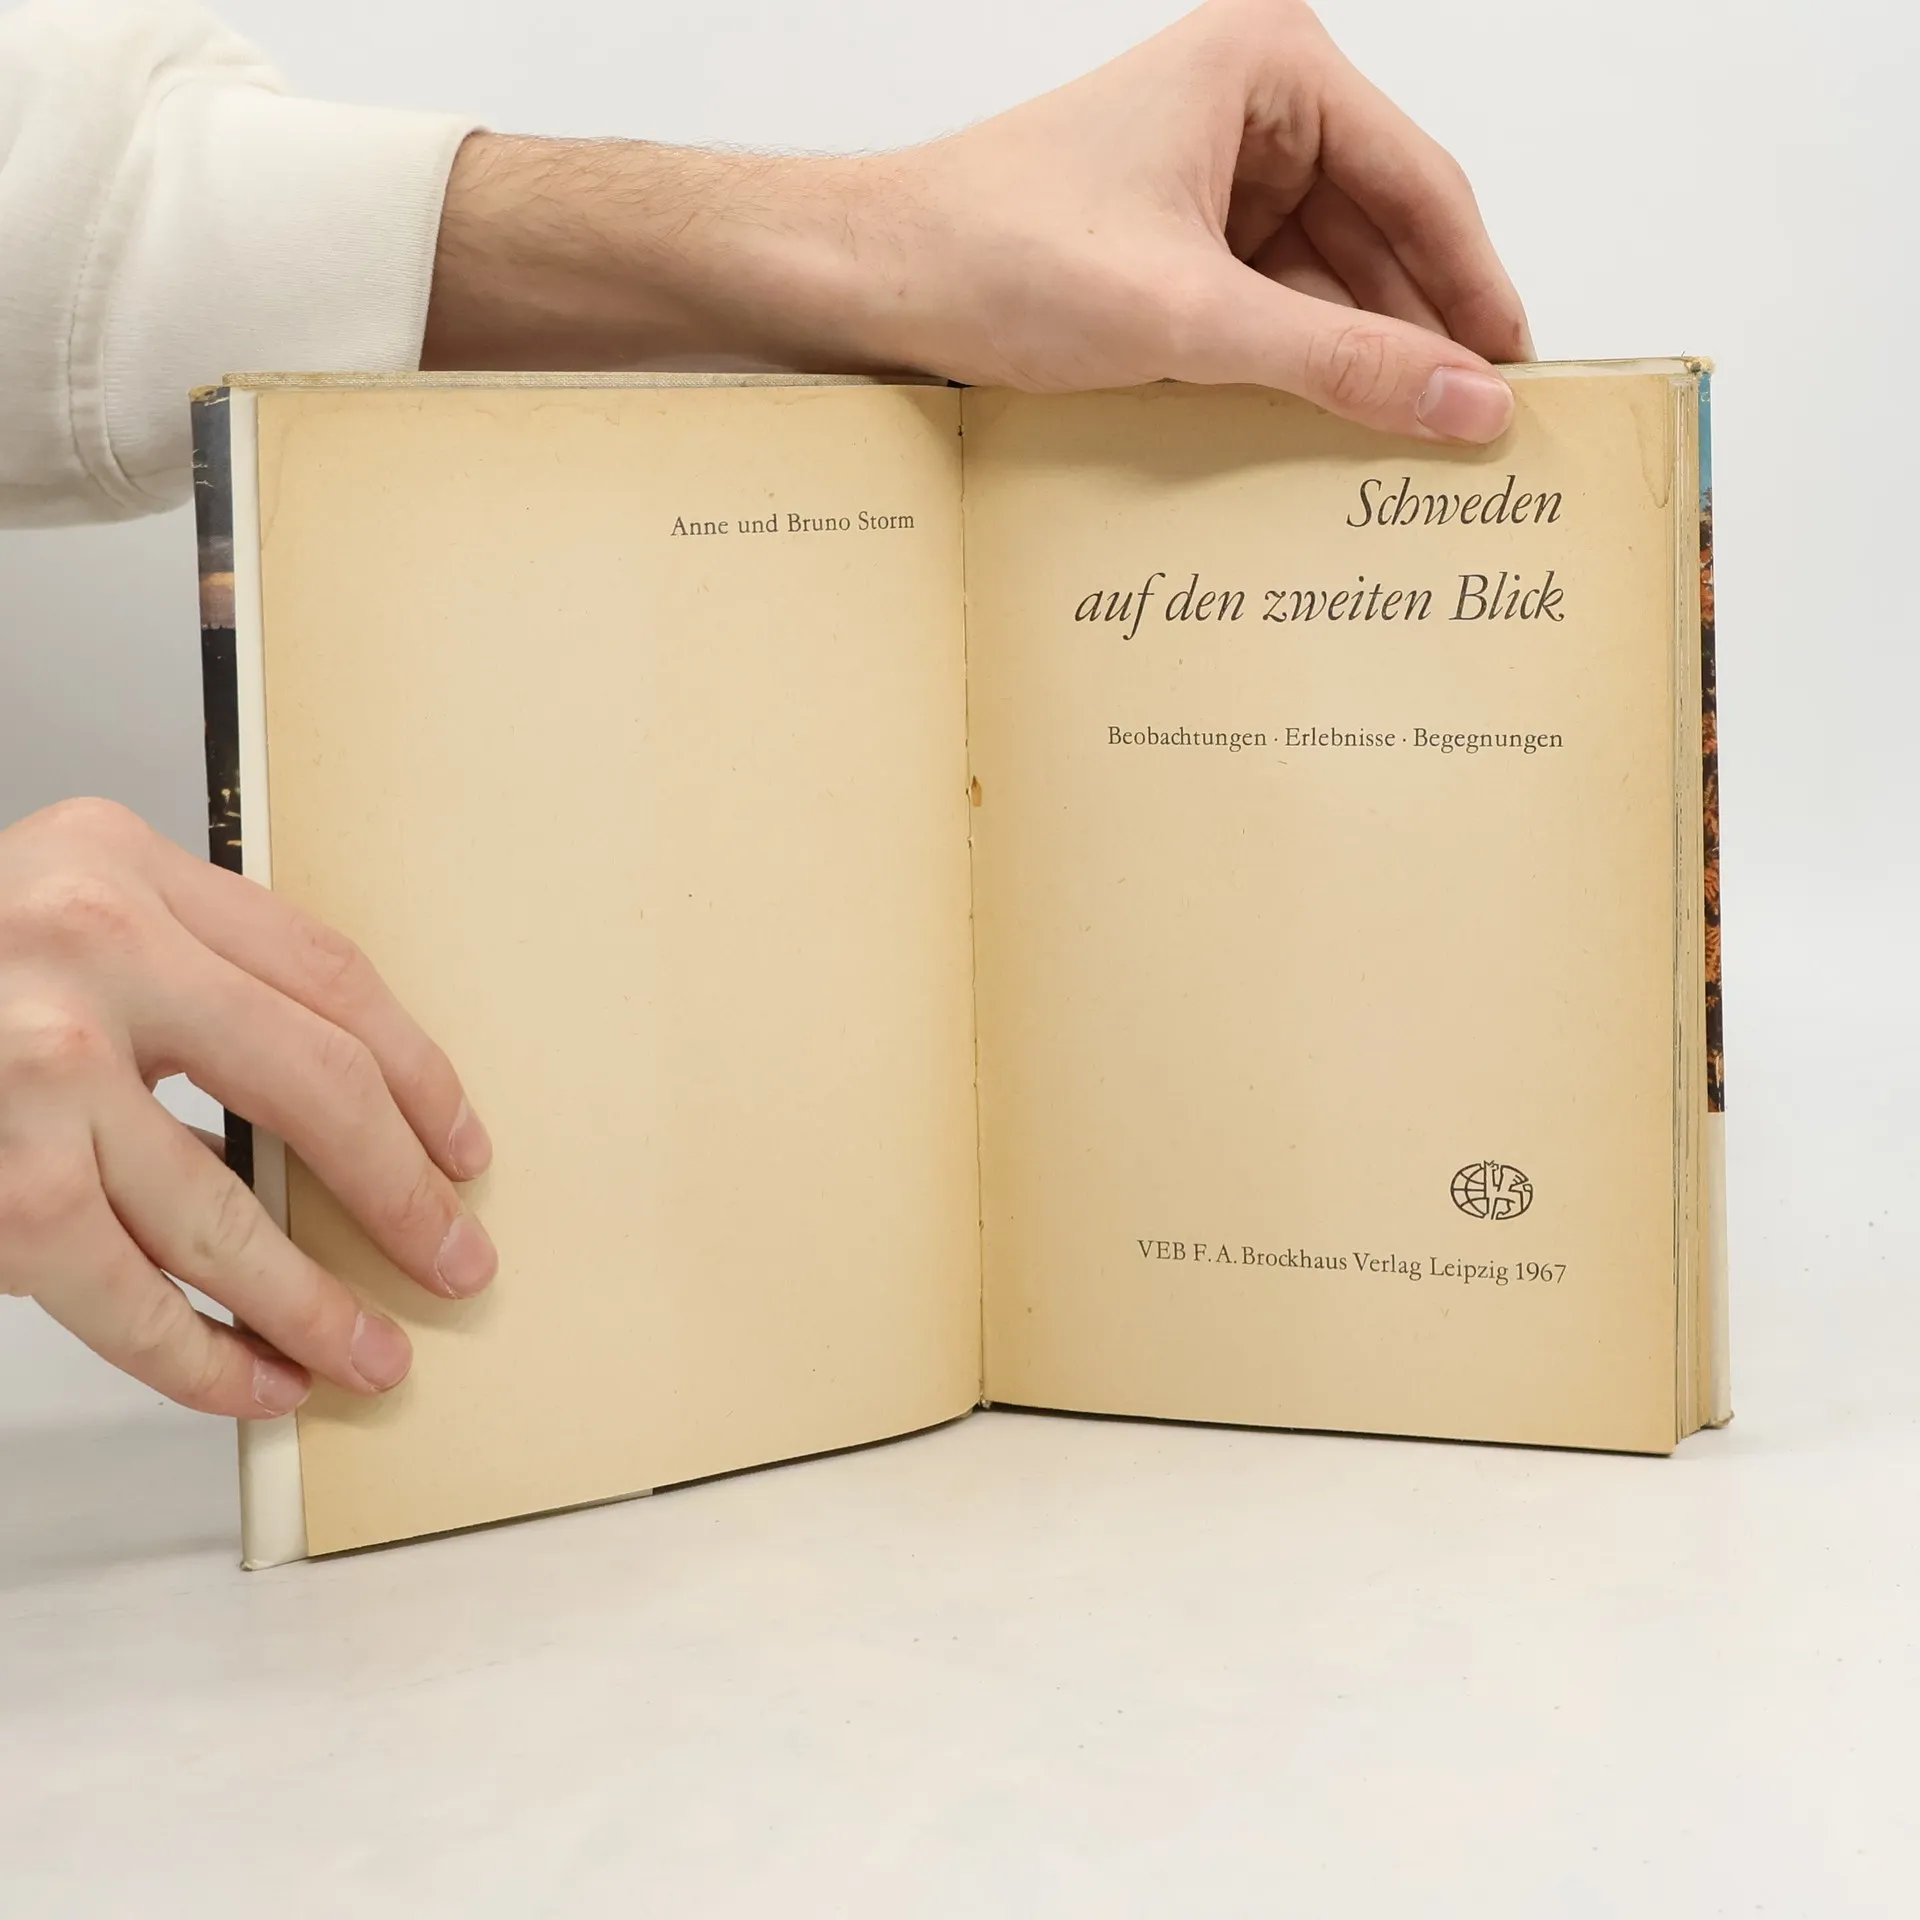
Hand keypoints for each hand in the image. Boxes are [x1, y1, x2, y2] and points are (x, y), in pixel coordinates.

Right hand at [0, 800, 496, 1417]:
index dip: (420, 1073)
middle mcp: (84, 947)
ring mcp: (33, 1070)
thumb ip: (181, 980)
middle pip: (318, 1084)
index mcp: (118, 862)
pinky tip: (260, 1380)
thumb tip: (330, 1123)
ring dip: (317, 1302)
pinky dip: (205, 1356)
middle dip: (403, 1192)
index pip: (331, 975)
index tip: (460, 1145)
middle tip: (453, 1257)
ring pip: (229, 1216)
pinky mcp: (0, 1188)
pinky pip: (130, 1297)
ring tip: (374, 1350)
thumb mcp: (52, 919)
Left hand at [423, 0, 1527, 442]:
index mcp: (1272, 70)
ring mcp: (1212, 170)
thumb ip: (1342, 364)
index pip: (1422, 187)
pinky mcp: (1174, 234)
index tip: (1526, 385)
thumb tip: (1470, 409)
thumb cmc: (999, 256)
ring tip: (1408, 455)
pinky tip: (1324, 431)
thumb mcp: (1193, 318)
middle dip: (1422, 335)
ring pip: (1328, 275)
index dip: (1480, 294)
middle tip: (1477, 440)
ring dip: (1360, 360)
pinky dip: (1296, 363)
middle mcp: (1252, 105)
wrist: (867, 280)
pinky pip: (1270, 300)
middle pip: (1382, 233)